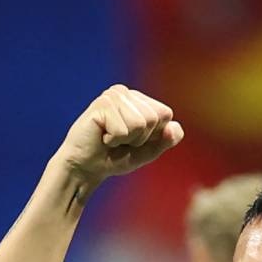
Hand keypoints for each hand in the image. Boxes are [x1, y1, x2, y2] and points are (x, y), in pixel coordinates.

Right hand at [55, 85, 183, 188]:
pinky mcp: (102, 104)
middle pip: (154, 118)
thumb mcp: (146, 152)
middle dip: (140, 138)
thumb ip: (165, 140)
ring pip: (141, 123)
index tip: (132, 141)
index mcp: (139, 100)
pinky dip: (113, 140)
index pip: (165, 114)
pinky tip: (101, 138)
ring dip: (126, 139)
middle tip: (120, 141)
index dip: (153, 135)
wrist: (85, 168)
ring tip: (110, 139)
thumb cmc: (113, 158)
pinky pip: (124, 129)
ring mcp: (113, 95)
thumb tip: (176, 128)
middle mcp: (126, 93)